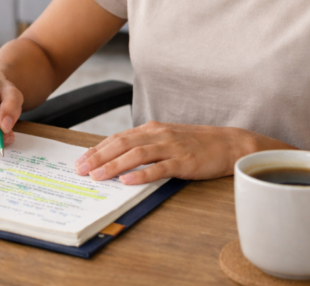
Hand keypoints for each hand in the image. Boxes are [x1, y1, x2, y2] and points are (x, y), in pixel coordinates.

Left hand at [74, 121, 252, 184]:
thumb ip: (145, 145)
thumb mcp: (167, 139)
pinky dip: (142, 174)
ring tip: (97, 176)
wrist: (229, 144)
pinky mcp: (184, 161)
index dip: (97, 148)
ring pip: (136, 154)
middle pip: (122, 144)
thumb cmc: (196, 144)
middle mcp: (158, 134)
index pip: (118, 138)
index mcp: (152, 129)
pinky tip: (127, 181)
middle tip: (80, 169)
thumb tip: (119, 159)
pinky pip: (160, 168)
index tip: (80, 160)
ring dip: (114, 165)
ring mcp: (171, 147)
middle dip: (98, 157)